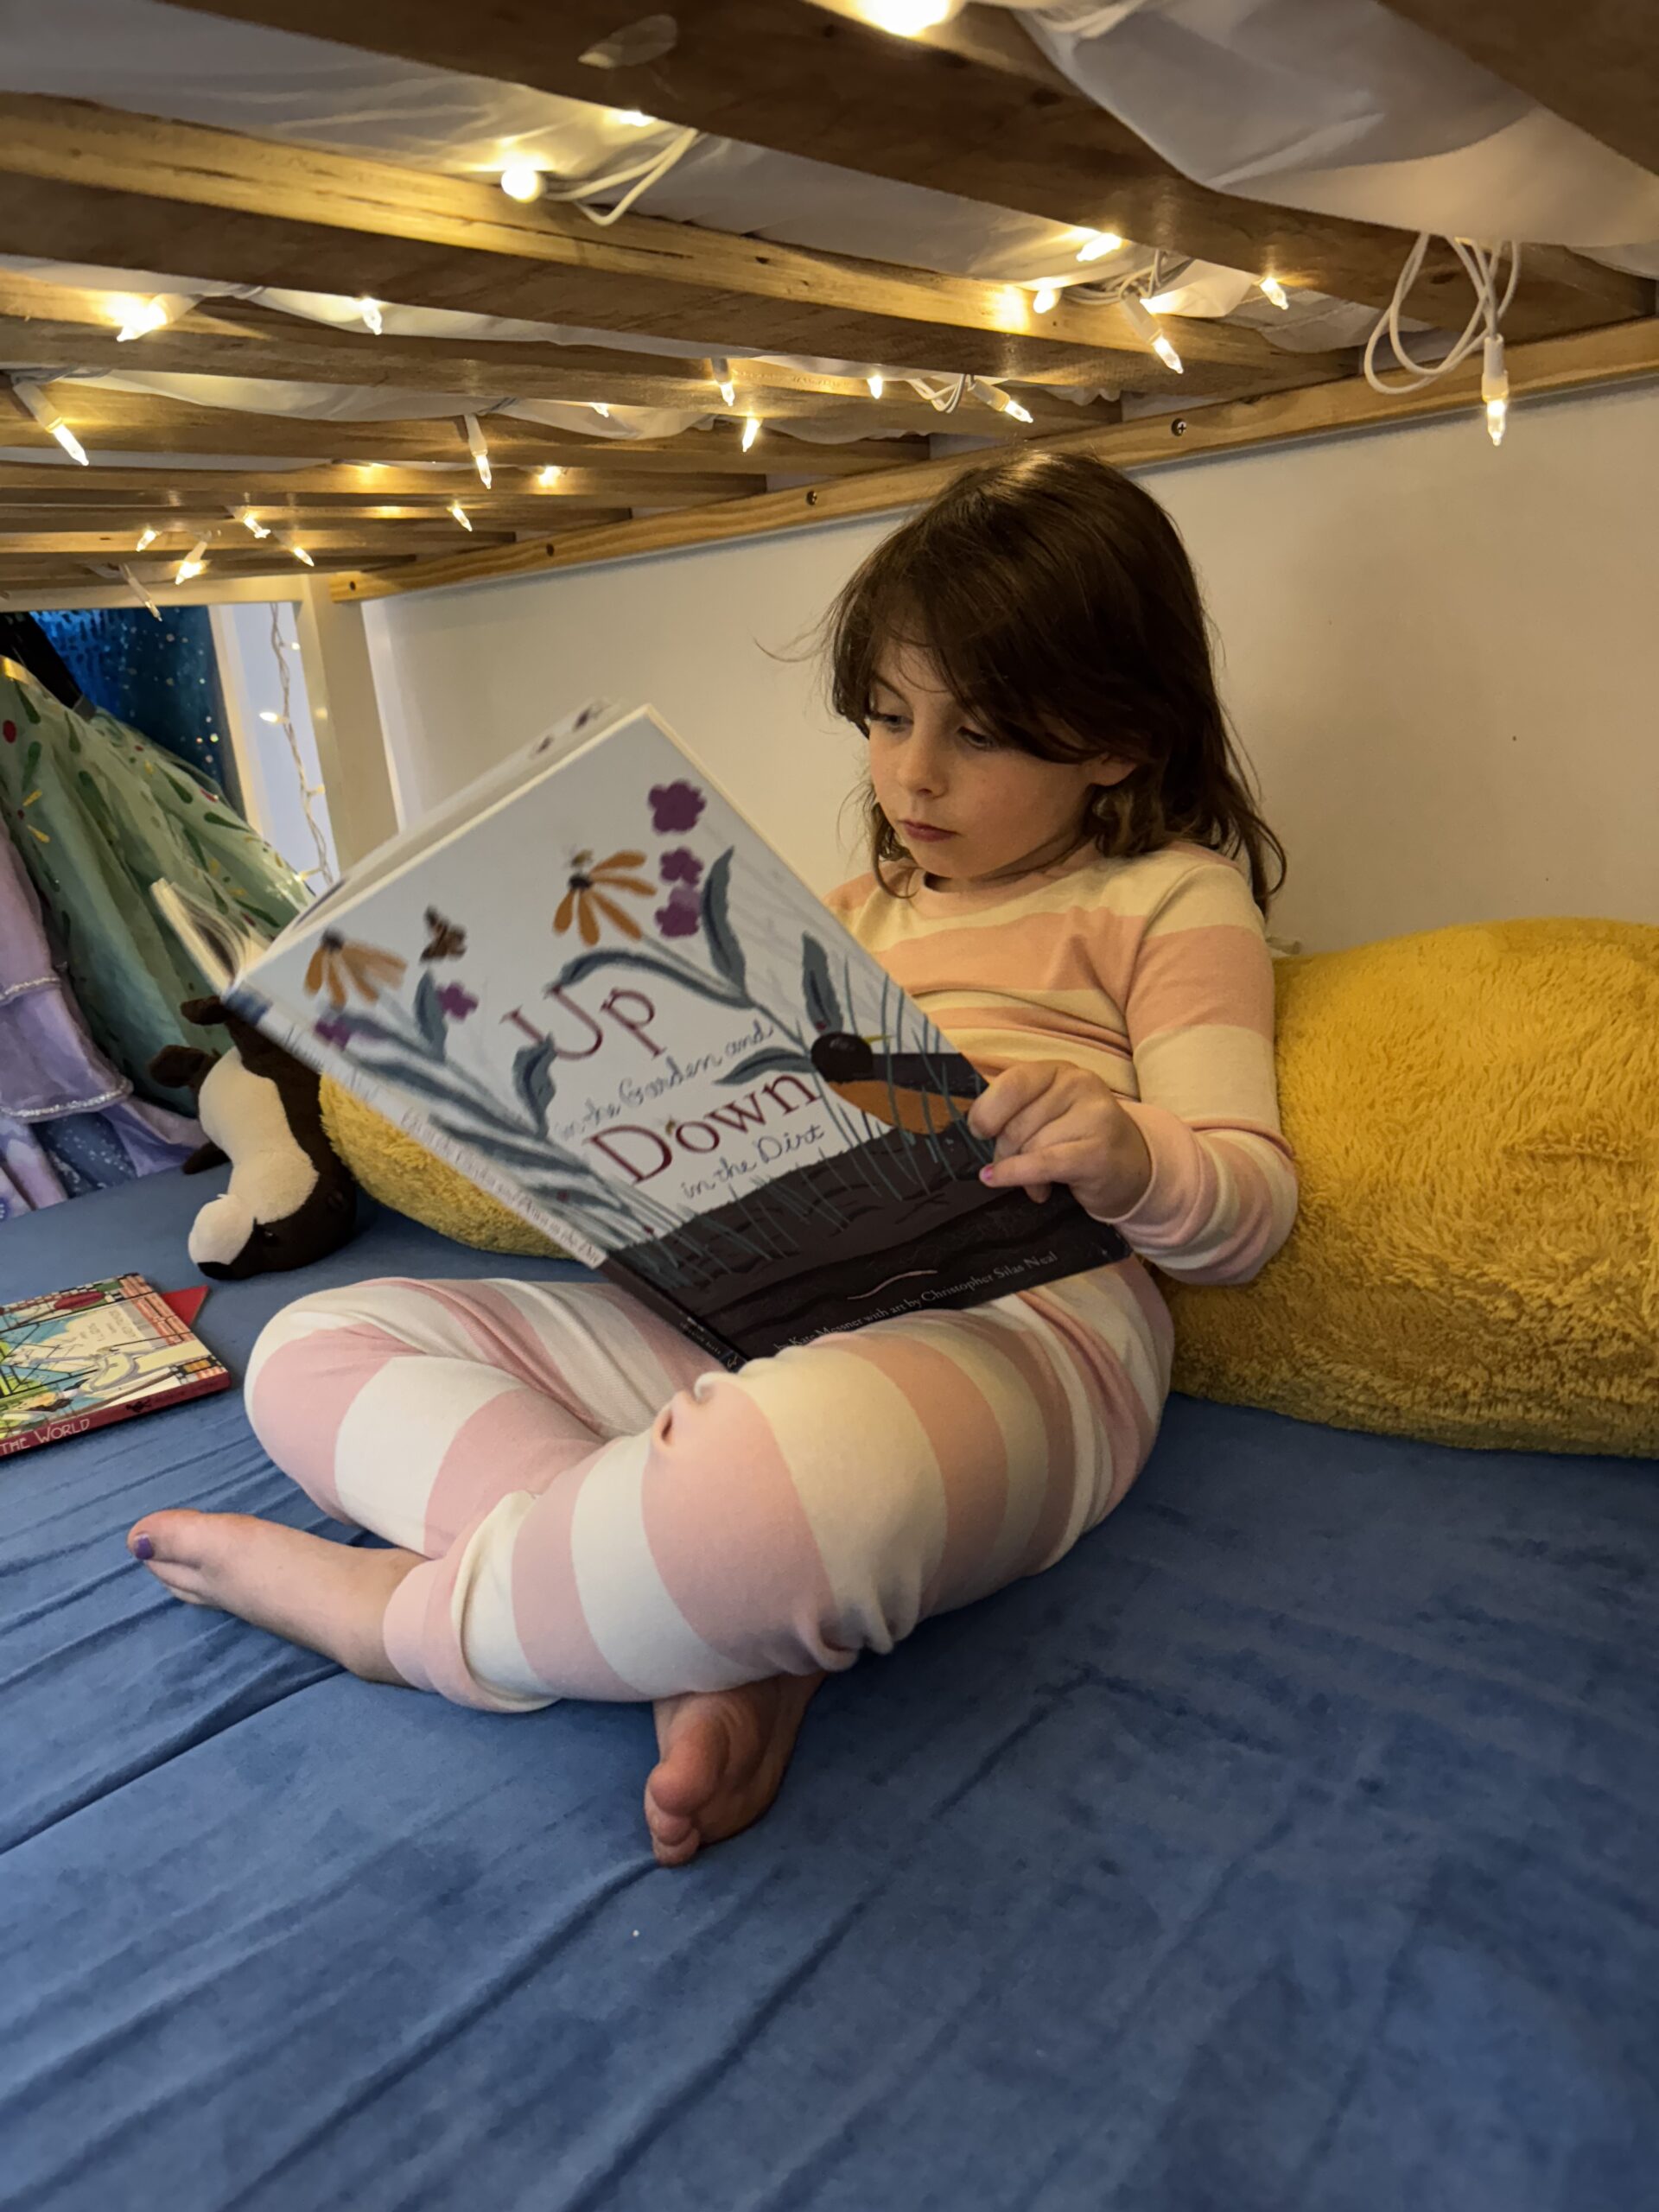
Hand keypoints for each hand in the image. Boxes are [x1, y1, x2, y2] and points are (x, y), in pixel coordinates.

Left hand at [968, 1061, 1152, 1219]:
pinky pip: (1041, 1163)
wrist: (1131, 1167)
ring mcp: (1093, 1116)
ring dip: (1019, 1170)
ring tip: (1034, 1182)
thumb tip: (974, 1130)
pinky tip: (998, 1179)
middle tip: (1009, 1164)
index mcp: (1059, 1070)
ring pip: (1028, 1145)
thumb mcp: (1047, 1113)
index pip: (1012, 1083)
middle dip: (1003, 1150)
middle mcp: (1079, 1085)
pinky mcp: (1098, 1151)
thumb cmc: (1077, 1139)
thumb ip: (1015, 1111)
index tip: (979, 1131)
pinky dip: (1015, 1174)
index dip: (986, 1111)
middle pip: (1016, 1122)